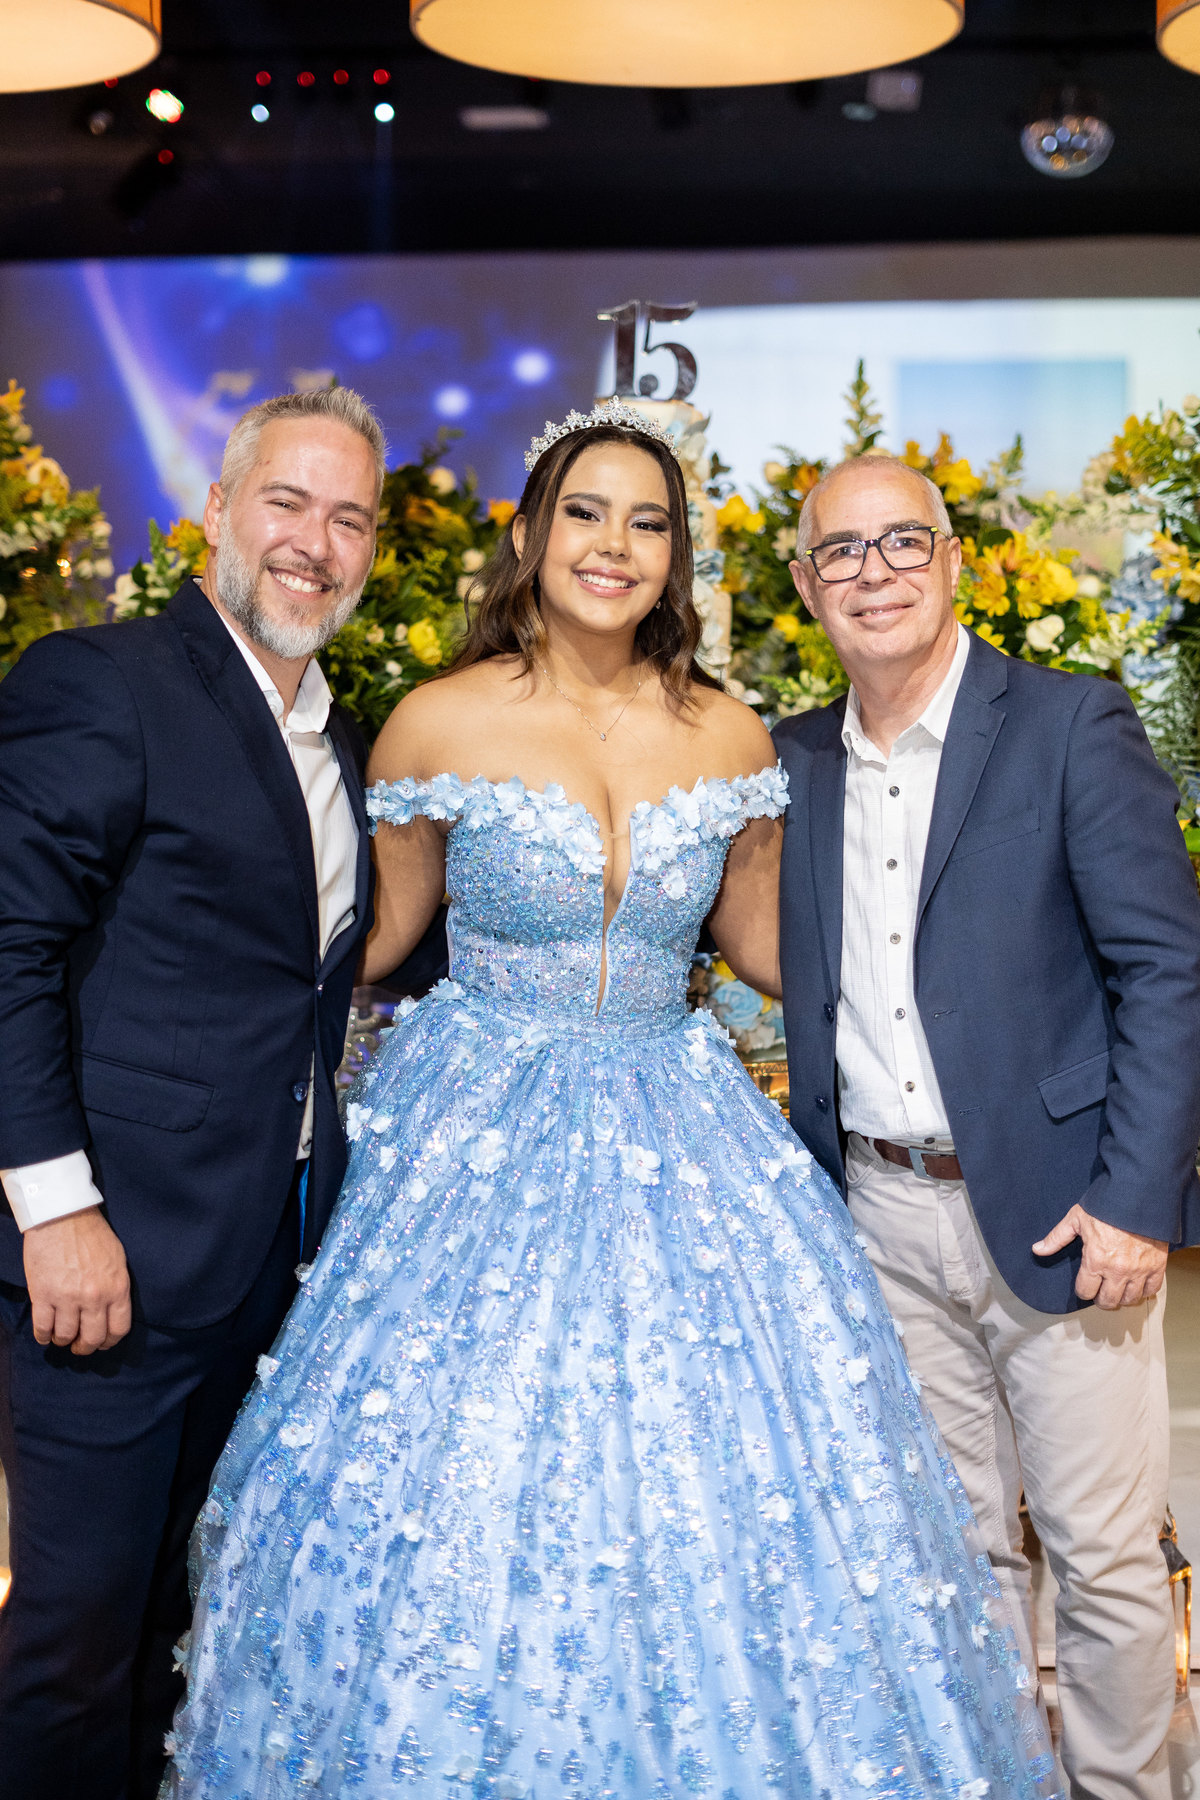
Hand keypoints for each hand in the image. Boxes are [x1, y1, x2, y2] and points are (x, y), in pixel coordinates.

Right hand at [22, 1205, 131, 1353]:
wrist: (62, 1215)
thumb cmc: (91, 1234)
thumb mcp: (117, 1260)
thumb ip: (116, 1287)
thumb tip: (112, 1311)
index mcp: (117, 1288)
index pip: (119, 1329)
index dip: (109, 1341)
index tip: (102, 1343)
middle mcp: (95, 1297)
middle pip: (92, 1338)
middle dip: (85, 1347)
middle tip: (79, 1346)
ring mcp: (67, 1298)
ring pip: (66, 1336)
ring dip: (63, 1340)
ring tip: (61, 1336)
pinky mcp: (43, 1295)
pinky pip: (43, 1328)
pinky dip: (43, 1336)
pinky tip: (45, 1333)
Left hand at [1032, 1204, 1167, 1309]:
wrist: (1138, 1194)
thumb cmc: (1106, 1205)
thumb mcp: (1076, 1218)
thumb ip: (1057, 1238)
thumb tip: (1038, 1249)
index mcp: (1096, 1260)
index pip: (1086, 1292)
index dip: (1083, 1290)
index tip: (1085, 1285)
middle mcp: (1118, 1270)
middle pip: (1108, 1301)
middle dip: (1102, 1299)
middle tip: (1101, 1291)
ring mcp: (1139, 1270)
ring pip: (1130, 1300)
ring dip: (1122, 1297)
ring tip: (1118, 1289)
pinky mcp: (1157, 1266)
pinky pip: (1152, 1290)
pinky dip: (1144, 1290)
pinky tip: (1137, 1284)